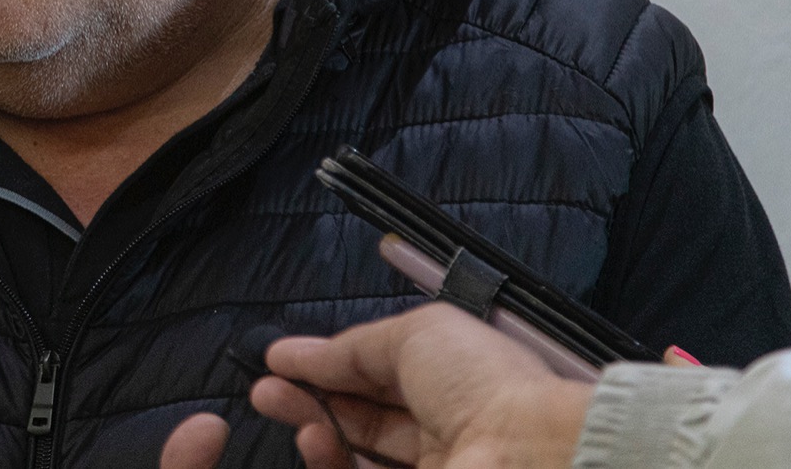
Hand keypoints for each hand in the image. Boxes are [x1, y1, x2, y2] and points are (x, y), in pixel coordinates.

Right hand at [161, 303, 594, 468]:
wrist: (523, 455)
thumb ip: (353, 346)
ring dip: (312, 425)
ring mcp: (430, 468)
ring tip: (279, 402)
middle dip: (309, 395)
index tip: (284, 359)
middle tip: (266, 386)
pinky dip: (328, 458)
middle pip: (362, 414)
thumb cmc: (483, 383)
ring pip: (355, 451)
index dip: (331, 364)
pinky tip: (311, 436)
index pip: (380, 373)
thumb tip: (302, 353)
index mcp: (453, 380)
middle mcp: (442, 427)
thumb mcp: (414, 335)